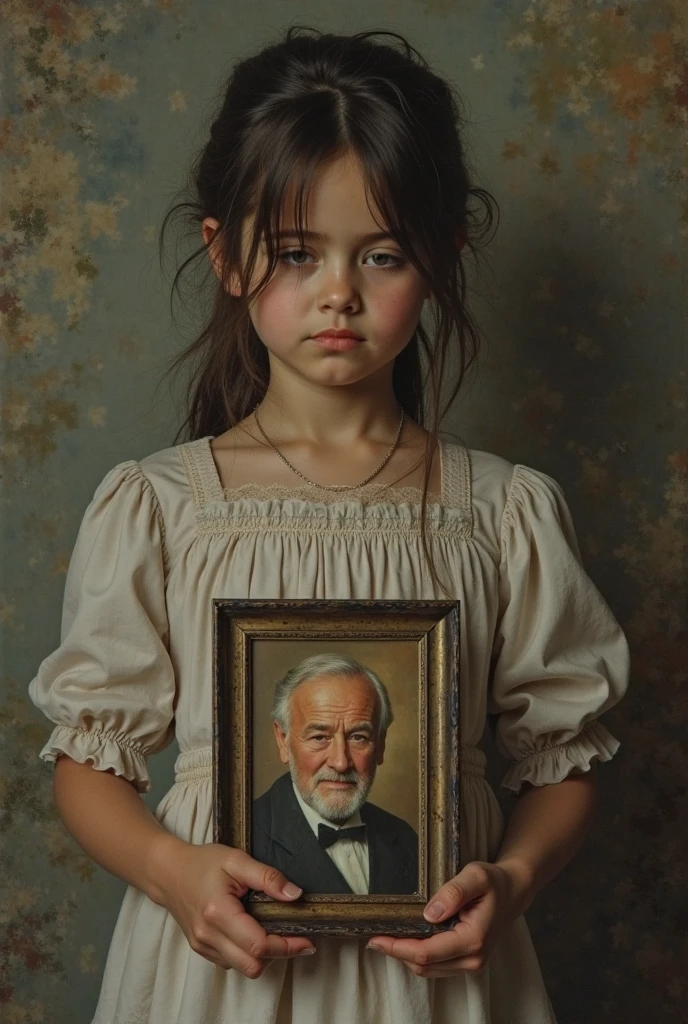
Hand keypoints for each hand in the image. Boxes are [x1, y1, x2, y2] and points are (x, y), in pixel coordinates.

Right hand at [152, 837, 315, 976]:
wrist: (168, 872)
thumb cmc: (202, 862)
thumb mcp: (236, 859)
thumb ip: (267, 877)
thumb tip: (295, 895)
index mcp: (218, 912)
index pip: (258, 945)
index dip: (287, 946)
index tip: (307, 940)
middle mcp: (208, 935)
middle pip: (253, 965)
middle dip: (279, 954)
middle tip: (296, 937)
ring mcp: (203, 946)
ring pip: (243, 968)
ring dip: (263, 956)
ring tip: (275, 932)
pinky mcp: (202, 949)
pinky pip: (231, 962)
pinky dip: (247, 953)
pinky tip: (254, 932)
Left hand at [366, 860, 532, 977]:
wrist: (514, 891)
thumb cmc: (494, 881)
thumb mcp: (475, 875)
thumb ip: (453, 892)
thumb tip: (429, 913)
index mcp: (473, 939)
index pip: (427, 952)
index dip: (398, 948)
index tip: (376, 938)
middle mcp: (473, 958)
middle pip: (424, 965)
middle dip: (397, 954)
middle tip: (374, 938)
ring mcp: (471, 963)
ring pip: (428, 970)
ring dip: (406, 957)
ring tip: (386, 939)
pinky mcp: (467, 961)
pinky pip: (436, 966)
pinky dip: (418, 956)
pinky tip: (406, 941)